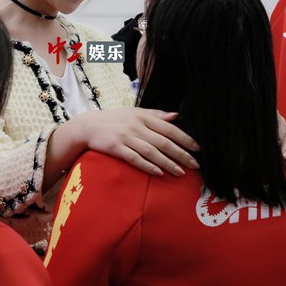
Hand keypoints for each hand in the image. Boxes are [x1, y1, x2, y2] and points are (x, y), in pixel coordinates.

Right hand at [73, 108, 199, 176]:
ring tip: (181, 172)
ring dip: (167, 163)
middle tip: (195, 165)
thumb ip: (155, 114)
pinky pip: (134, 158)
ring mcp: (125, 137)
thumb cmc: (114, 119)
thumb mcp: (134, 112)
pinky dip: (147, 166)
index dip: (184, 138)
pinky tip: (158, 173)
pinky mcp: (115, 148)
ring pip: (151, 151)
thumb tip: (176, 116)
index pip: (169, 128)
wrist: (87, 126)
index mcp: (143, 116)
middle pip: (163, 141)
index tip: (198, 148)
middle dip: (181, 154)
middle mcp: (136, 126)